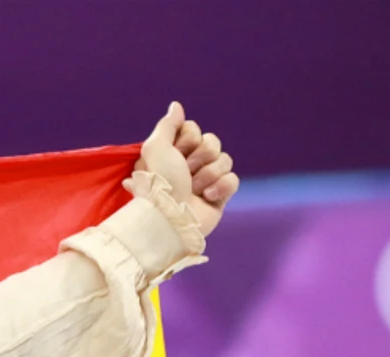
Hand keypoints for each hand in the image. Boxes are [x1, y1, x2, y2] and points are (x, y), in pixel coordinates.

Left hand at [138, 102, 238, 236]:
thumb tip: (176, 106)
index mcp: (173, 153)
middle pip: (212, 142)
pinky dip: (221, 188)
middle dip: (200, 157)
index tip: (176, 154)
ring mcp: (206, 180)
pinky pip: (233, 179)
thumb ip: (167, 125)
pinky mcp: (220, 195)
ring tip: (194, 190)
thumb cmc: (159, 183)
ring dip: (208, 175)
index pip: (194, 130)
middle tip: (185, 173)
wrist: (170, 217)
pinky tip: (207, 198)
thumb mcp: (156, 148)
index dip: (188, 140)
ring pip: (225, 160)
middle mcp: (189, 165)